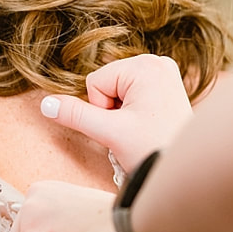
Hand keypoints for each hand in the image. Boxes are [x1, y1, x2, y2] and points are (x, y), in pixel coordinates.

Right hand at [40, 54, 192, 172]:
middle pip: (106, 85)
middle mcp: (157, 62)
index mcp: (145, 66)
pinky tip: (148, 125)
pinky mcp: (167, 86)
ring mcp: (164, 74)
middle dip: (110, 111)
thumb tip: (45, 104)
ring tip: (141, 129)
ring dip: (120, 114)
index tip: (124, 125)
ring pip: (117, 92)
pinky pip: (133, 96)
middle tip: (133, 129)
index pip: (95, 82)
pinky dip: (133, 113)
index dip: (100, 109)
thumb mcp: (109, 132)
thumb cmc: (153, 149)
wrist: (186, 169)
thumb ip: (75, 115)